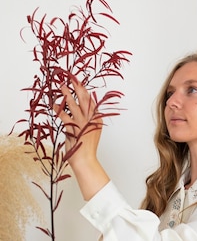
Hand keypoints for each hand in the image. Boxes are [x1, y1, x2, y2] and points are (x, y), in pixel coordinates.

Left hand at [55, 79, 109, 200]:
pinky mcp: (75, 131)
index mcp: (97, 120)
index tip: (79, 82)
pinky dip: (59, 111)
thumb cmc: (86, 148)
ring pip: (75, 106)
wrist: (86, 161)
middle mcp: (91, 121)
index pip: (92, 102)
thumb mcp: (90, 132)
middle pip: (85, 100)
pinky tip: (54, 105)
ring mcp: (83, 125)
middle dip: (78, 88)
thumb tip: (78, 110)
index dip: (85, 91)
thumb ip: (87, 121)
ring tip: (62, 87)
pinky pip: (66, 118)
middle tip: (72, 78)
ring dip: (67, 95)